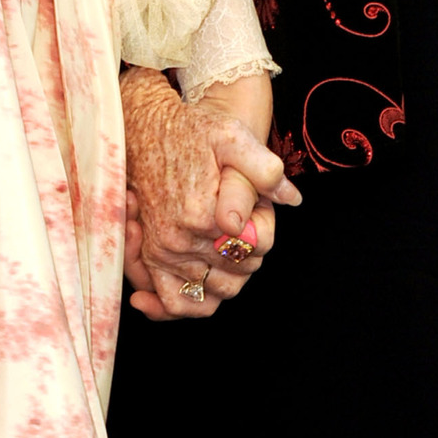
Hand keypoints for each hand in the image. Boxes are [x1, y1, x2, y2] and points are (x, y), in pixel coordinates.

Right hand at [119, 66, 300, 321]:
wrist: (147, 132)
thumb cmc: (191, 133)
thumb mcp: (231, 135)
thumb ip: (263, 167)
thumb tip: (289, 198)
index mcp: (202, 215)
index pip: (259, 245)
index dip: (266, 222)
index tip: (256, 200)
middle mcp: (180, 241)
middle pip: (242, 269)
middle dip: (251, 246)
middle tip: (241, 214)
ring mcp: (164, 254)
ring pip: (219, 289)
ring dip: (232, 268)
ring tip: (225, 235)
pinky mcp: (153, 260)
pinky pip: (178, 303)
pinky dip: (196, 304)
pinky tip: (207, 284)